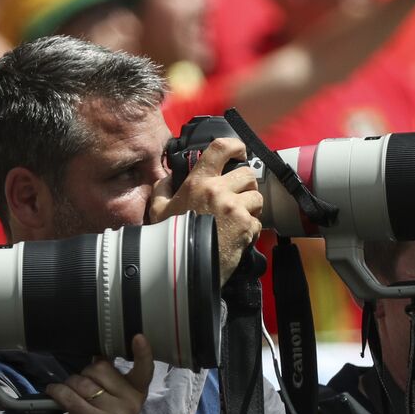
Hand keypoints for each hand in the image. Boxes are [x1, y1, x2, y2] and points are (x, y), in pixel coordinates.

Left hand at [47, 334, 154, 413]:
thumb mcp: (109, 401)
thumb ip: (108, 380)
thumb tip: (99, 356)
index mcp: (136, 395)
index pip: (144, 371)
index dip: (142, 353)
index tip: (138, 337)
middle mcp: (131, 404)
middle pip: (99, 368)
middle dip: (84, 375)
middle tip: (83, 392)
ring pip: (81, 381)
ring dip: (69, 386)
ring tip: (73, 400)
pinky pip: (69, 395)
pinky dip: (57, 392)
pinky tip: (56, 395)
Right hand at [148, 137, 262, 284]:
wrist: (184, 268)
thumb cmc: (170, 239)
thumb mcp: (157, 210)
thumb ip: (163, 189)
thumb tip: (169, 178)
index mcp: (198, 182)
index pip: (220, 148)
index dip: (235, 145)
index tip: (240, 151)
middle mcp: (218, 191)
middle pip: (248, 173)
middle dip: (245, 185)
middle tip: (237, 196)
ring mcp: (234, 208)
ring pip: (257, 197)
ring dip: (251, 206)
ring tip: (238, 217)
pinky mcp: (246, 226)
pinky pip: (258, 221)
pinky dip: (251, 228)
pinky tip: (237, 235)